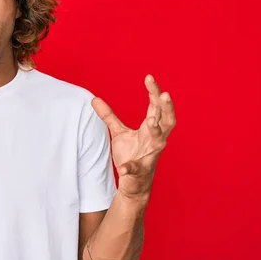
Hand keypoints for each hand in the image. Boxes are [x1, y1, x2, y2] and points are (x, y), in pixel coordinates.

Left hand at [91, 75, 175, 198]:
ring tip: (151, 121)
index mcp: (151, 128)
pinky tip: (123, 168)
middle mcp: (155, 139)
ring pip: (159, 141)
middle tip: (164, 94)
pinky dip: (129, 168)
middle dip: (167, 107)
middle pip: (167, 120)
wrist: (134, 182)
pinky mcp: (140, 171)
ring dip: (156, 131)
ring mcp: (149, 155)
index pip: (156, 107)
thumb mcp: (118, 132)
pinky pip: (135, 169)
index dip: (154, 92)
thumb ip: (108, 116)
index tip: (149, 77)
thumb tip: (93, 99)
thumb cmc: (131, 153)